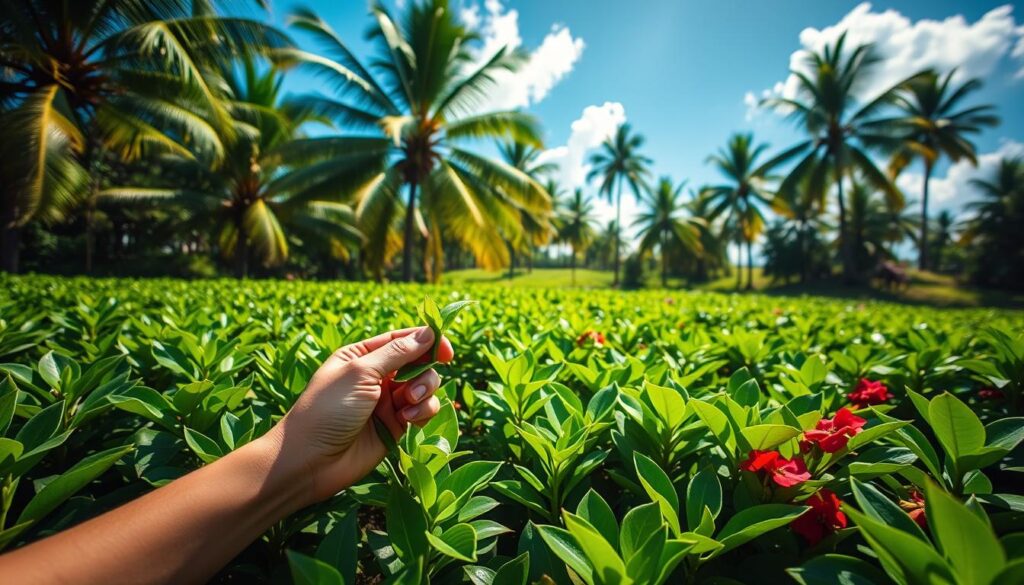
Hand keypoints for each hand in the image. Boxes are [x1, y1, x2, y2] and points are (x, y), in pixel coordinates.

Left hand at [267, 327, 453, 503]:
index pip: (402, 339)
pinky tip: (409, 420)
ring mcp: (387, 402)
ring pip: (425, 387)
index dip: (427, 340)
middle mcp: (377, 376)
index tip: (448, 350)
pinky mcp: (395, 426)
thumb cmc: (327, 409)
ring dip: (425, 392)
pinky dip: (423, 412)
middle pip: (418, 363)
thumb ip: (397, 353)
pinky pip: (422, 411)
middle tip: (414, 388)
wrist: (311, 461)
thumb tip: (428, 333)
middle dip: (424, 372)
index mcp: (362, 356)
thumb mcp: (360, 372)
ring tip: (408, 404)